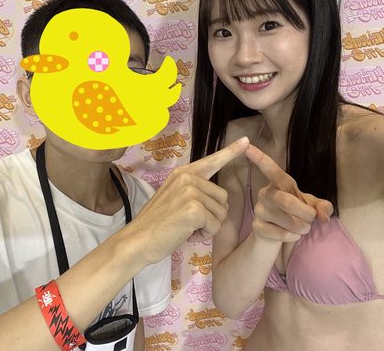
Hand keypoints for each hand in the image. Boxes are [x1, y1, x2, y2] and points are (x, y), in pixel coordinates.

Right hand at [132, 137, 249, 262]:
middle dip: (212, 216)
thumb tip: (219, 199)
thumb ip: (193, 192)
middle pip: (223, 198)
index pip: (212, 161)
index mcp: (183, 173)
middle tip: (188, 223)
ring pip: (221, 213)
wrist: (136, 241)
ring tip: (185, 228)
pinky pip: (215, 225)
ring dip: (208, 227)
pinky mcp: (193, 209)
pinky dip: (204, 235)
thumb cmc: (156, 225)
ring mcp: (189, 191)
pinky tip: (186, 234)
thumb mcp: (173, 199)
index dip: (231, 152)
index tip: (247, 141)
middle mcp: (186, 177)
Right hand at [246, 142, 333, 242]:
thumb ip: (323, 207)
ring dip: (302, 227)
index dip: (259, 157)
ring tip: (303, 228)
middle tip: (312, 220)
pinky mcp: (257, 226)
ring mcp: (259, 210)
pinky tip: (292, 235)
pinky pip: (280, 233)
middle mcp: (266, 193)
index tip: (246, 144)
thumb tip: (323, 215)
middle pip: (286, 201)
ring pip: (286, 220)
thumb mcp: (312, 208)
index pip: (270, 168)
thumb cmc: (296, 215)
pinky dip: (293, 237)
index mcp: (279, 183)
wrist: (279, 237)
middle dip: (306, 214)